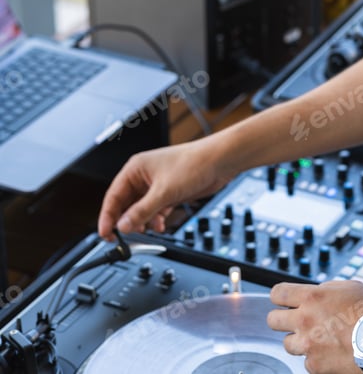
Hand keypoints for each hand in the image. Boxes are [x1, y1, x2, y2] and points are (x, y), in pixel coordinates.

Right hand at [98, 140, 233, 239]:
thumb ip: (142, 211)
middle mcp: (143, 176)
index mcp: (135, 169)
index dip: (107, 216)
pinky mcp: (168, 192)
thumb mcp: (164, 192)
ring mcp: (156, 184)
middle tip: (125, 238)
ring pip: (140, 209)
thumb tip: (123, 226)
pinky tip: (160, 225)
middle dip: (126, 221)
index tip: (105, 234)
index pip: (113, 196)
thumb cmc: (193, 164)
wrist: (219, 162)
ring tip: (146, 230)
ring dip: (142, 222)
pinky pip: (154, 210)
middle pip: (125, 204)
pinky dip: (155, 219)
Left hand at [268, 280, 362, 373]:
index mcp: (311, 297)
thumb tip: (315, 292)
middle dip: (282, 319)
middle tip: (295, 321)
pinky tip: (331, 353)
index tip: (284, 300)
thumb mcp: (348, 287)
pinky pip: (307, 362)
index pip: (278, 293)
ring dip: (299, 341)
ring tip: (317, 340)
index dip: (280, 297)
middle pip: (273, 320)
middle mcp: (304, 320)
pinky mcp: (314, 366)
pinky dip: (316, 359)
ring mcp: (307, 345)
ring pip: (287, 344)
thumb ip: (325, 290)